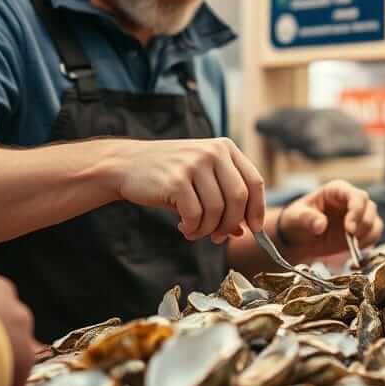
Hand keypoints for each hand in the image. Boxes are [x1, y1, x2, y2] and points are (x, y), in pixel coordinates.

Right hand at [115, 138, 265, 244]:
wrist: (127, 164)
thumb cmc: (169, 174)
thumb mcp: (201, 179)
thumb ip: (224, 200)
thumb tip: (242, 231)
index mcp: (225, 148)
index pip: (254, 181)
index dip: (257, 209)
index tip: (255, 229)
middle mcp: (213, 152)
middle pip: (239, 198)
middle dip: (230, 224)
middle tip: (217, 237)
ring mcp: (194, 164)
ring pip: (217, 210)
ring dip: (207, 229)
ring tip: (194, 231)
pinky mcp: (176, 180)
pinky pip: (195, 216)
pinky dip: (192, 228)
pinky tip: (182, 226)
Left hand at [277, 180, 382, 258]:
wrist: (299, 237)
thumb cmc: (297, 220)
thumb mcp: (296, 217)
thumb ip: (307, 218)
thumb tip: (320, 225)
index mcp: (336, 190)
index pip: (356, 196)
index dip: (356, 211)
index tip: (349, 229)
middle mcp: (350, 200)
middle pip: (369, 208)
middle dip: (362, 225)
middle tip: (350, 240)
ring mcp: (358, 215)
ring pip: (374, 221)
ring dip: (366, 235)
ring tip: (350, 244)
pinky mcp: (361, 230)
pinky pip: (374, 234)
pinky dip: (367, 242)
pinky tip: (353, 248)